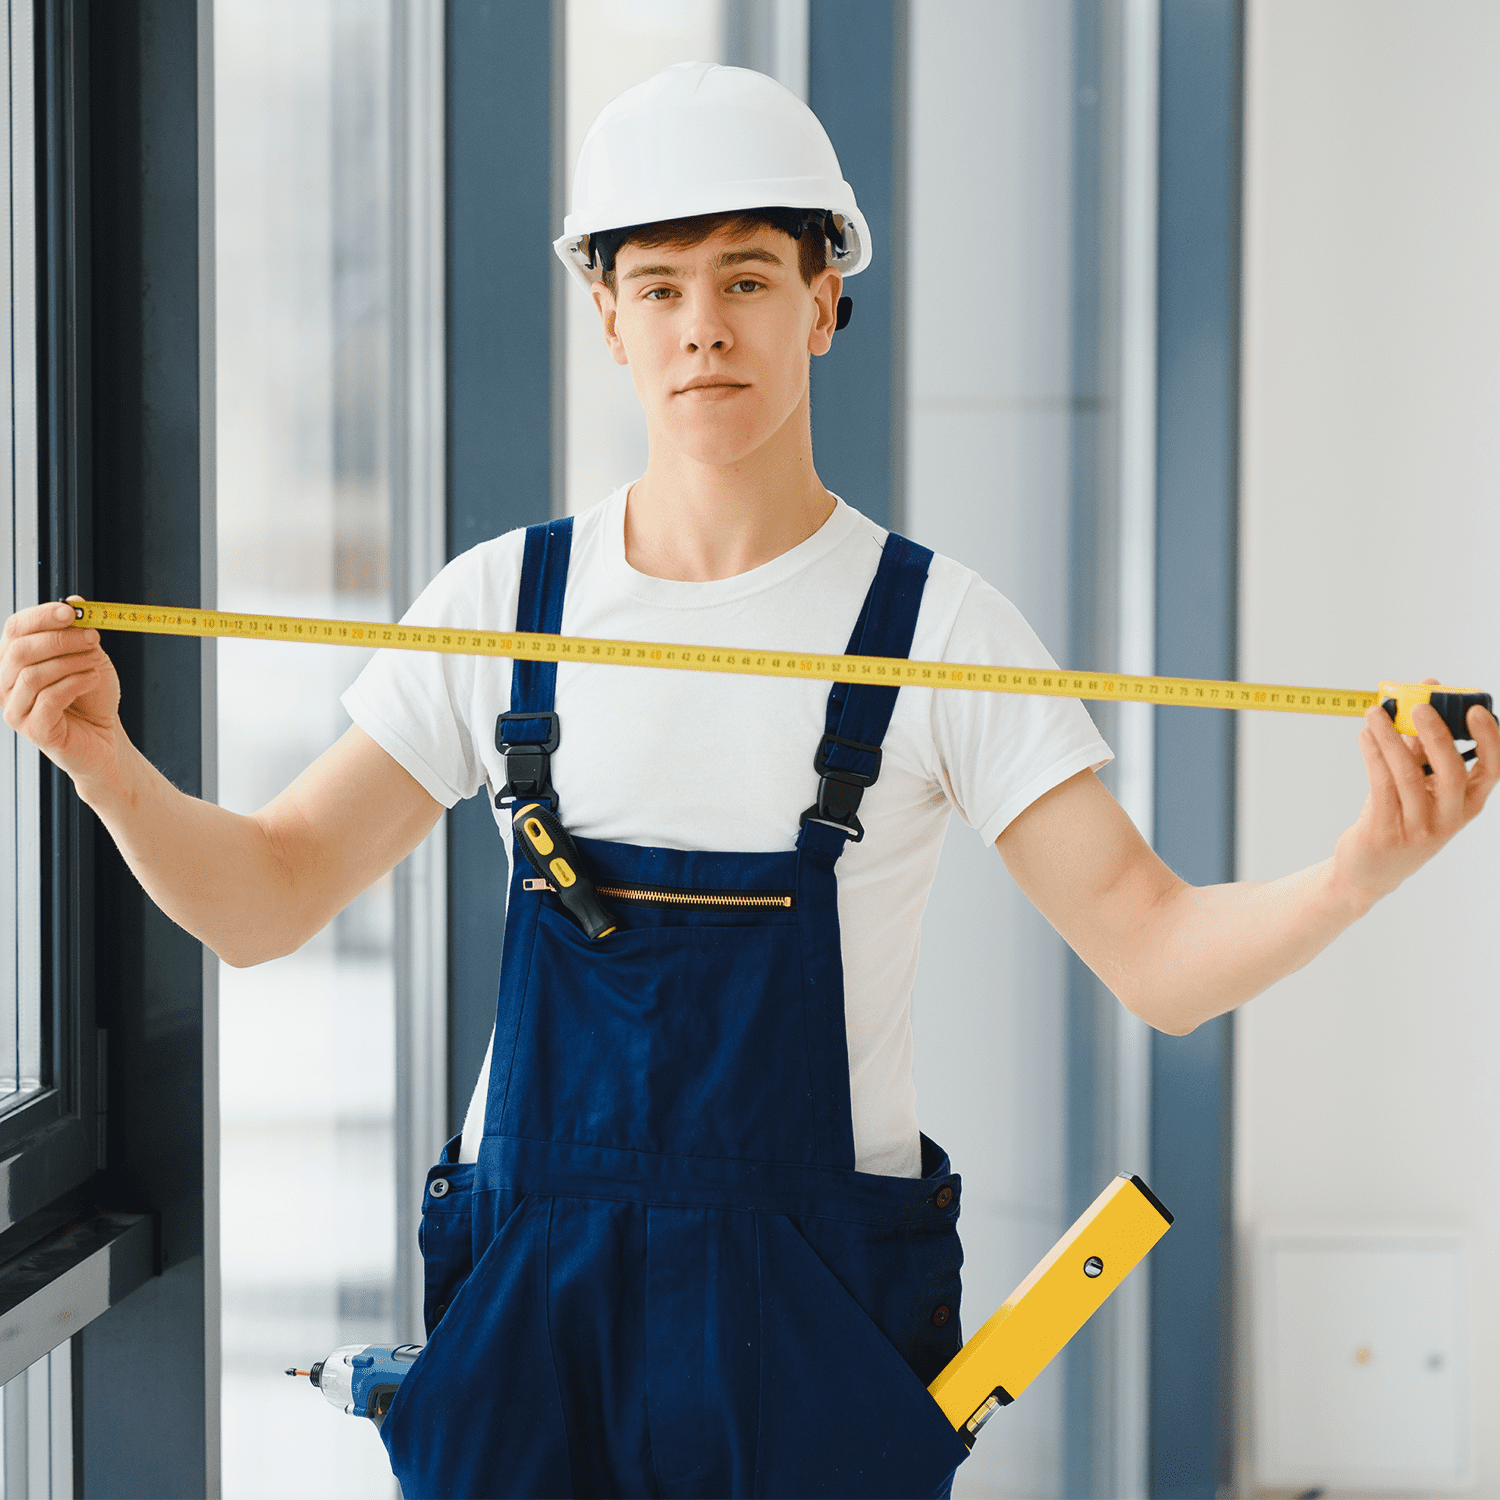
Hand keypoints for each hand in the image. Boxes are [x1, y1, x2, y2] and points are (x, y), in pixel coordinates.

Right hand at [0, 599, 123, 791]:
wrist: (106, 736)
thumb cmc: (91, 696)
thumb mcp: (88, 655)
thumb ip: (77, 631)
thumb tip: (73, 601)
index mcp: (13, 659)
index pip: (14, 629)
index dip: (41, 616)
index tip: (72, 612)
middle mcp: (6, 683)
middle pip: (20, 650)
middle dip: (60, 639)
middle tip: (93, 638)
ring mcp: (15, 708)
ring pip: (33, 674)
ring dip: (71, 662)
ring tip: (95, 663)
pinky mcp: (33, 730)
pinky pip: (48, 699)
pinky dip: (75, 683)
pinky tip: (92, 679)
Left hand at [1334, 678, 1499, 913]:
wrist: (1368, 869)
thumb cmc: (1397, 818)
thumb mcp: (1416, 785)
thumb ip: (1420, 747)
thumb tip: (1420, 699)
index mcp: (1467, 804)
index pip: (1491, 770)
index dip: (1488, 740)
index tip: (1474, 710)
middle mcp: (1449, 819)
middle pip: (1452, 772)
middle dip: (1436, 734)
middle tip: (1418, 705)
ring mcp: (1419, 829)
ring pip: (1408, 775)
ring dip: (1390, 738)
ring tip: (1374, 712)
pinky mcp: (1386, 833)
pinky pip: (1381, 786)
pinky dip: (1373, 754)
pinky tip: (1365, 735)